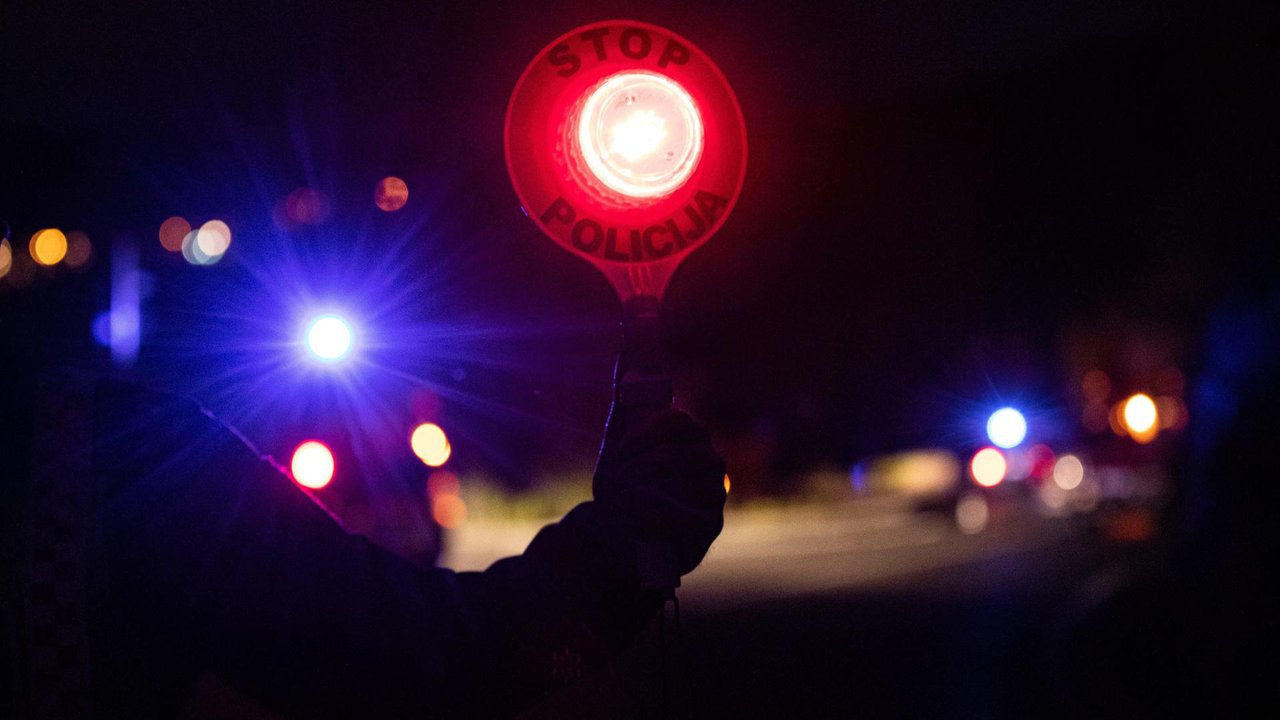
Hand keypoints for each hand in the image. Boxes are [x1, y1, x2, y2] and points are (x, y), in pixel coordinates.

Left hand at [593, 407, 726, 577]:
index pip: (674, 421)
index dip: (640, 437)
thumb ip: (624, 409)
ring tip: (615, 506)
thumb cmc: (624, 486)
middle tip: (611, 485)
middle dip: (634, 471)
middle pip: (672, 456)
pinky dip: (648, 518)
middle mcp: (710, 458)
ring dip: (637, 497)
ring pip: (677, 487)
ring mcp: (715, 491)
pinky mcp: (711, 522)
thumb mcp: (618, 447)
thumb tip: (626, 365)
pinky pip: (681, 516)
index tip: (616, 457)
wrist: (627, 535)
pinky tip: (629, 522)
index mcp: (691, 434)